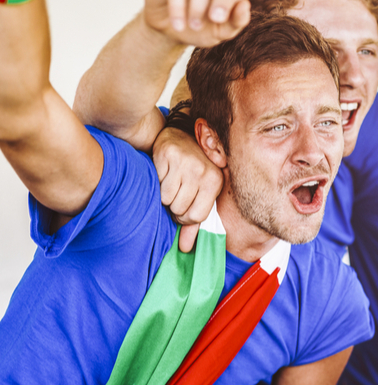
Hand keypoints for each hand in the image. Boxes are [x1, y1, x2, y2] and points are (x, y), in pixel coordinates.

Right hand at [153, 126, 223, 251]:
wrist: (179, 136)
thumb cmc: (191, 170)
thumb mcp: (199, 192)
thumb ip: (193, 222)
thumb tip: (186, 249)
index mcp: (215, 182)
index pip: (197, 217)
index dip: (184, 218)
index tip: (181, 209)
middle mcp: (203, 171)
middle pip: (180, 209)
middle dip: (173, 207)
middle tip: (173, 194)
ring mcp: (186, 162)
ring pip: (166, 198)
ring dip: (163, 196)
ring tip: (169, 183)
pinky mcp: (167, 154)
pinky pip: (156, 183)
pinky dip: (156, 183)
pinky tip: (162, 173)